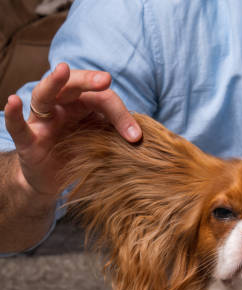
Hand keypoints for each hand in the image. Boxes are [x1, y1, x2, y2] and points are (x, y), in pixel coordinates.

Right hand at [4, 62, 141, 199]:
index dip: (120, 115)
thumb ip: (117, 137)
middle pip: (73, 86)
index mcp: (83, 106)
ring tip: (62, 70)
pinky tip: (12, 101)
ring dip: (53, 82)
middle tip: (106, 80)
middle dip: (89, 81)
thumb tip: (143, 139)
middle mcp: (61, 107)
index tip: (136, 136)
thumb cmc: (79, 157)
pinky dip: (13, 114)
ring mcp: (42, 122)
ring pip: (44, 95)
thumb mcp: (102, 147)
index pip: (102, 100)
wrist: (53, 181)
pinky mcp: (28, 141)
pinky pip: (18, 125)